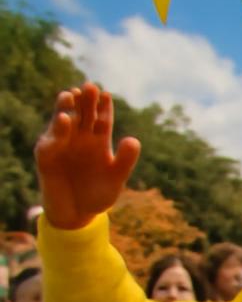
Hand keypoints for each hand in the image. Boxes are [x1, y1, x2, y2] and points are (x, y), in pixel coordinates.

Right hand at [34, 83, 140, 229]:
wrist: (78, 214)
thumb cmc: (98, 195)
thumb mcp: (116, 179)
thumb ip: (125, 161)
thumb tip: (134, 140)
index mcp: (98, 141)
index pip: (102, 119)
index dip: (104, 107)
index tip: (107, 94)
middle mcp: (79, 138)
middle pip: (83, 114)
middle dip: (86, 101)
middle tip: (90, 87)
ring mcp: (62, 144)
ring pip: (64, 121)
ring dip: (67, 107)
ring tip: (73, 94)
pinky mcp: (47, 155)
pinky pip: (51, 140)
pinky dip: (58, 130)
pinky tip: (64, 120)